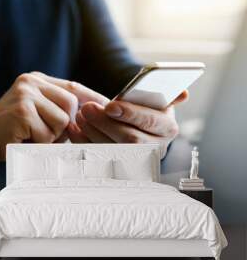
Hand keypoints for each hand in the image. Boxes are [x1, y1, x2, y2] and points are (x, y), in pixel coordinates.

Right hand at [0, 72, 106, 181]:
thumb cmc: (7, 132)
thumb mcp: (33, 113)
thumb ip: (55, 109)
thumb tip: (91, 115)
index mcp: (35, 80)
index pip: (73, 87)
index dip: (93, 99)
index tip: (110, 108)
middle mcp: (31, 82)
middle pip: (71, 105)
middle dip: (63, 127)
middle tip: (41, 135)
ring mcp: (25, 95)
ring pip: (62, 121)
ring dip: (49, 137)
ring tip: (28, 137)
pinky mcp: (22, 111)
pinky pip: (48, 135)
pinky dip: (38, 144)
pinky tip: (20, 140)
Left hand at [68, 91, 188, 157]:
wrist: (136, 125)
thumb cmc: (145, 107)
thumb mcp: (157, 98)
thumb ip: (166, 93)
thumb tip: (183, 93)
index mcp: (167, 127)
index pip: (151, 121)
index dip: (130, 114)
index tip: (111, 105)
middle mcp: (155, 147)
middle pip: (130, 139)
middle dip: (106, 123)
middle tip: (87, 109)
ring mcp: (136, 159)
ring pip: (112, 150)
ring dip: (92, 132)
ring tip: (81, 116)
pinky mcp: (117, 165)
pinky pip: (98, 157)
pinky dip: (84, 143)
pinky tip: (75, 129)